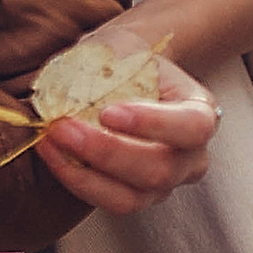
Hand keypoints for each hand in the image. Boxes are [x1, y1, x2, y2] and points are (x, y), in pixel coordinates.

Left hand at [38, 66, 217, 214]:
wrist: (124, 71)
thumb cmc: (125, 58)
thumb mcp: (122, 50)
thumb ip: (104, 70)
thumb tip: (64, 96)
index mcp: (200, 110)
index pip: (191, 127)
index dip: (152, 124)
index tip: (107, 113)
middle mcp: (191, 156)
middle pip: (159, 169)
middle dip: (105, 151)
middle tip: (63, 127)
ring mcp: (166, 184)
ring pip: (132, 198)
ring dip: (84, 173)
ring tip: (52, 141)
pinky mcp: (136, 197)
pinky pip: (108, 202)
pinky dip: (76, 180)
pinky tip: (52, 154)